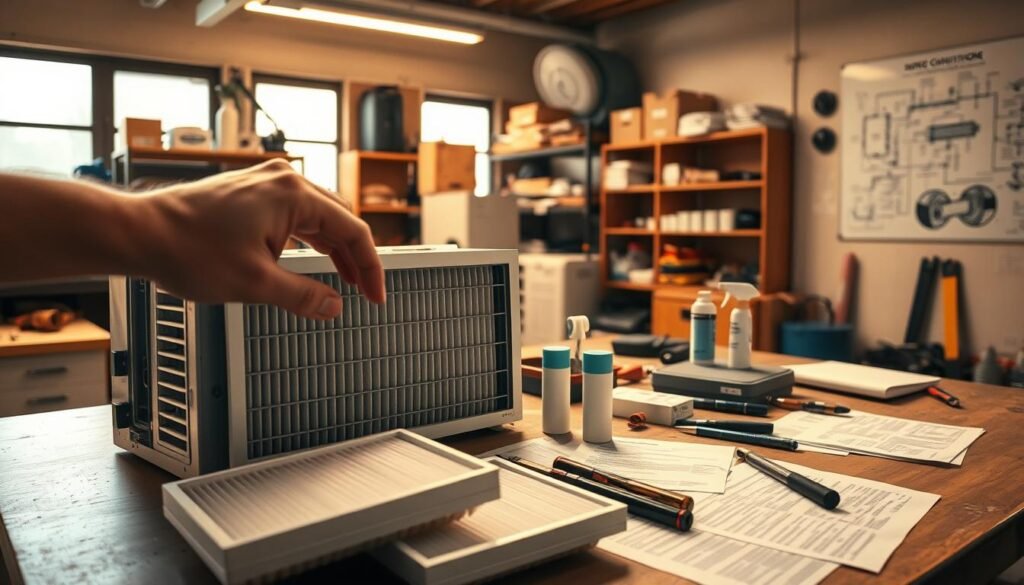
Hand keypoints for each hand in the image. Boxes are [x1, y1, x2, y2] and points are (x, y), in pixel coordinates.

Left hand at [132, 159, 383, 318]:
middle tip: (364, 292)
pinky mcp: (250, 192)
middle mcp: (284, 179)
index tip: (376, 296)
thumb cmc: (187, 249)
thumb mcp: (256, 284)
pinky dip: (309, 239)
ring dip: (333, 249)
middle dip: (355, 258)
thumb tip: (334, 307)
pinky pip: (295, 215)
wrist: (139, 233)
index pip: (353, 231)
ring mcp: (266, 183)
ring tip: (345, 280)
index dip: (370, 269)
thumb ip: (304, 296)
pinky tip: (311, 260)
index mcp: (294, 194)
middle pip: (339, 220)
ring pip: (318, 217)